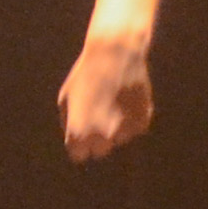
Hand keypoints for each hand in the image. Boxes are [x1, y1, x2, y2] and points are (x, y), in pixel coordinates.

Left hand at [57, 28, 155, 161]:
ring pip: (119, 138)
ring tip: (114, 100)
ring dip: (117, 126)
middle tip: (99, 112)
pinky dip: (133, 117)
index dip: (80, 141)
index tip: (83, 126)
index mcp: (78, 134)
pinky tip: (127, 98)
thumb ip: (68, 124)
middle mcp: (101, 138)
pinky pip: (135, 127)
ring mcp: (123, 131)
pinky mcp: (142, 122)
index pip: (79, 155)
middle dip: (98, 137)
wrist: (114, 53)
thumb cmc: (85, 74)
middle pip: (99, 150)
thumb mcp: (65, 98)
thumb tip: (75, 141)